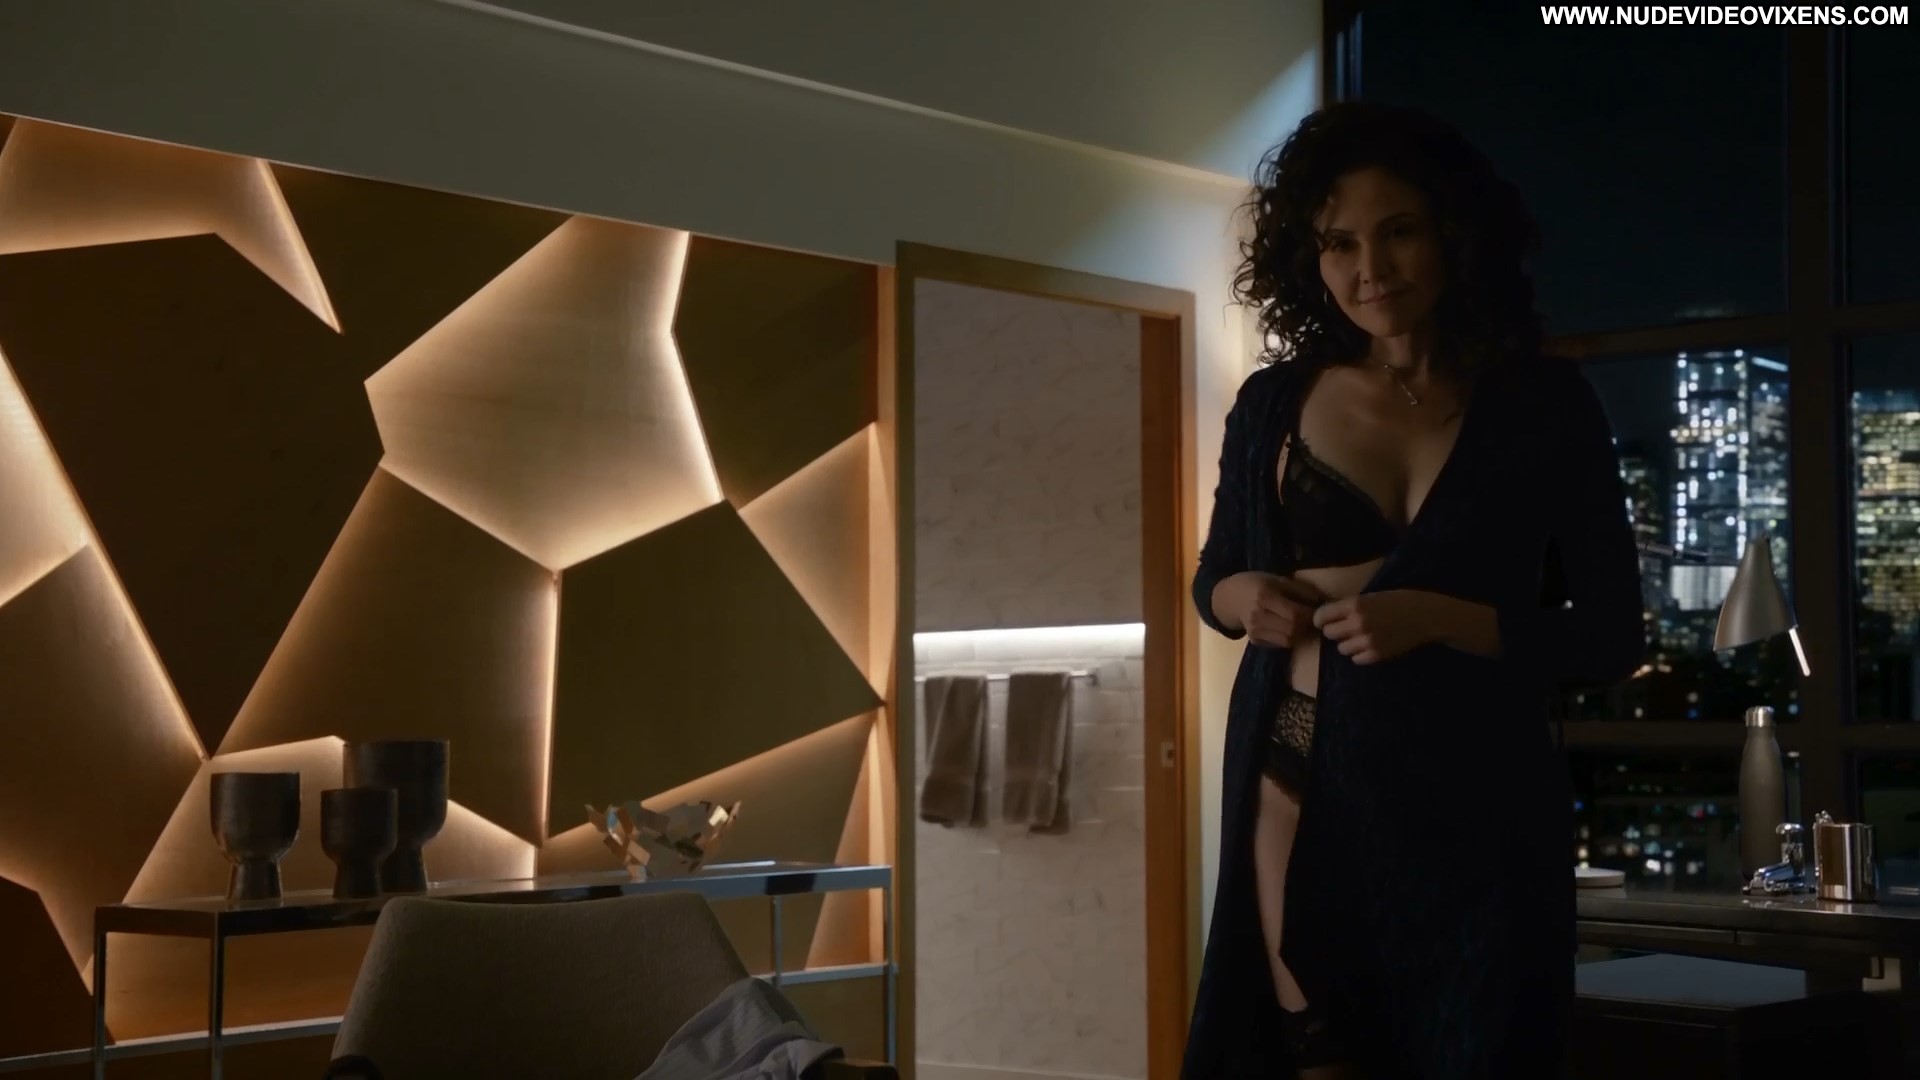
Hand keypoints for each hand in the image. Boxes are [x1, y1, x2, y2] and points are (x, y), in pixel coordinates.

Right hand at [1217, 571, 1326, 648]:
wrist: (1229, 598)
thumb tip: (1322, 601)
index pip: (1295, 613)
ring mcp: (1255, 631)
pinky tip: (1288, 627)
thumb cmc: (1256, 583)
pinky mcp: (1255, 640)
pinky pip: (1280, 643)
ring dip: (1300, 634)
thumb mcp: (1277, 579)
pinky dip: (1289, 637)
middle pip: (1292, 629)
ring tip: (1301, 623)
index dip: (1311, 615)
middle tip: (1311, 618)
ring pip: (1288, 640)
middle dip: (1307, 626)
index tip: (1318, 610)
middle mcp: (1258, 616)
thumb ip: (1299, 590)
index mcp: (1264, 597)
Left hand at [1312, 590, 1436, 665]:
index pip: (1321, 616)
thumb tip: (1327, 616)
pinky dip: (1360, 654)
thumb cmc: (1397, 601)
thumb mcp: (1370, 596)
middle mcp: (1357, 623)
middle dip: (1334, 631)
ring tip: (1360, 637)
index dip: (1321, 619)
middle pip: (1329, 634)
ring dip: (1348, 643)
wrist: (1424, 616)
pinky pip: (1356, 659)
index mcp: (1355, 605)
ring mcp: (1367, 641)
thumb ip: (1349, 606)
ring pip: (1342, 648)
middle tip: (1344, 629)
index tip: (1324, 621)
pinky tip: (1369, 646)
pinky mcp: (1377, 655)